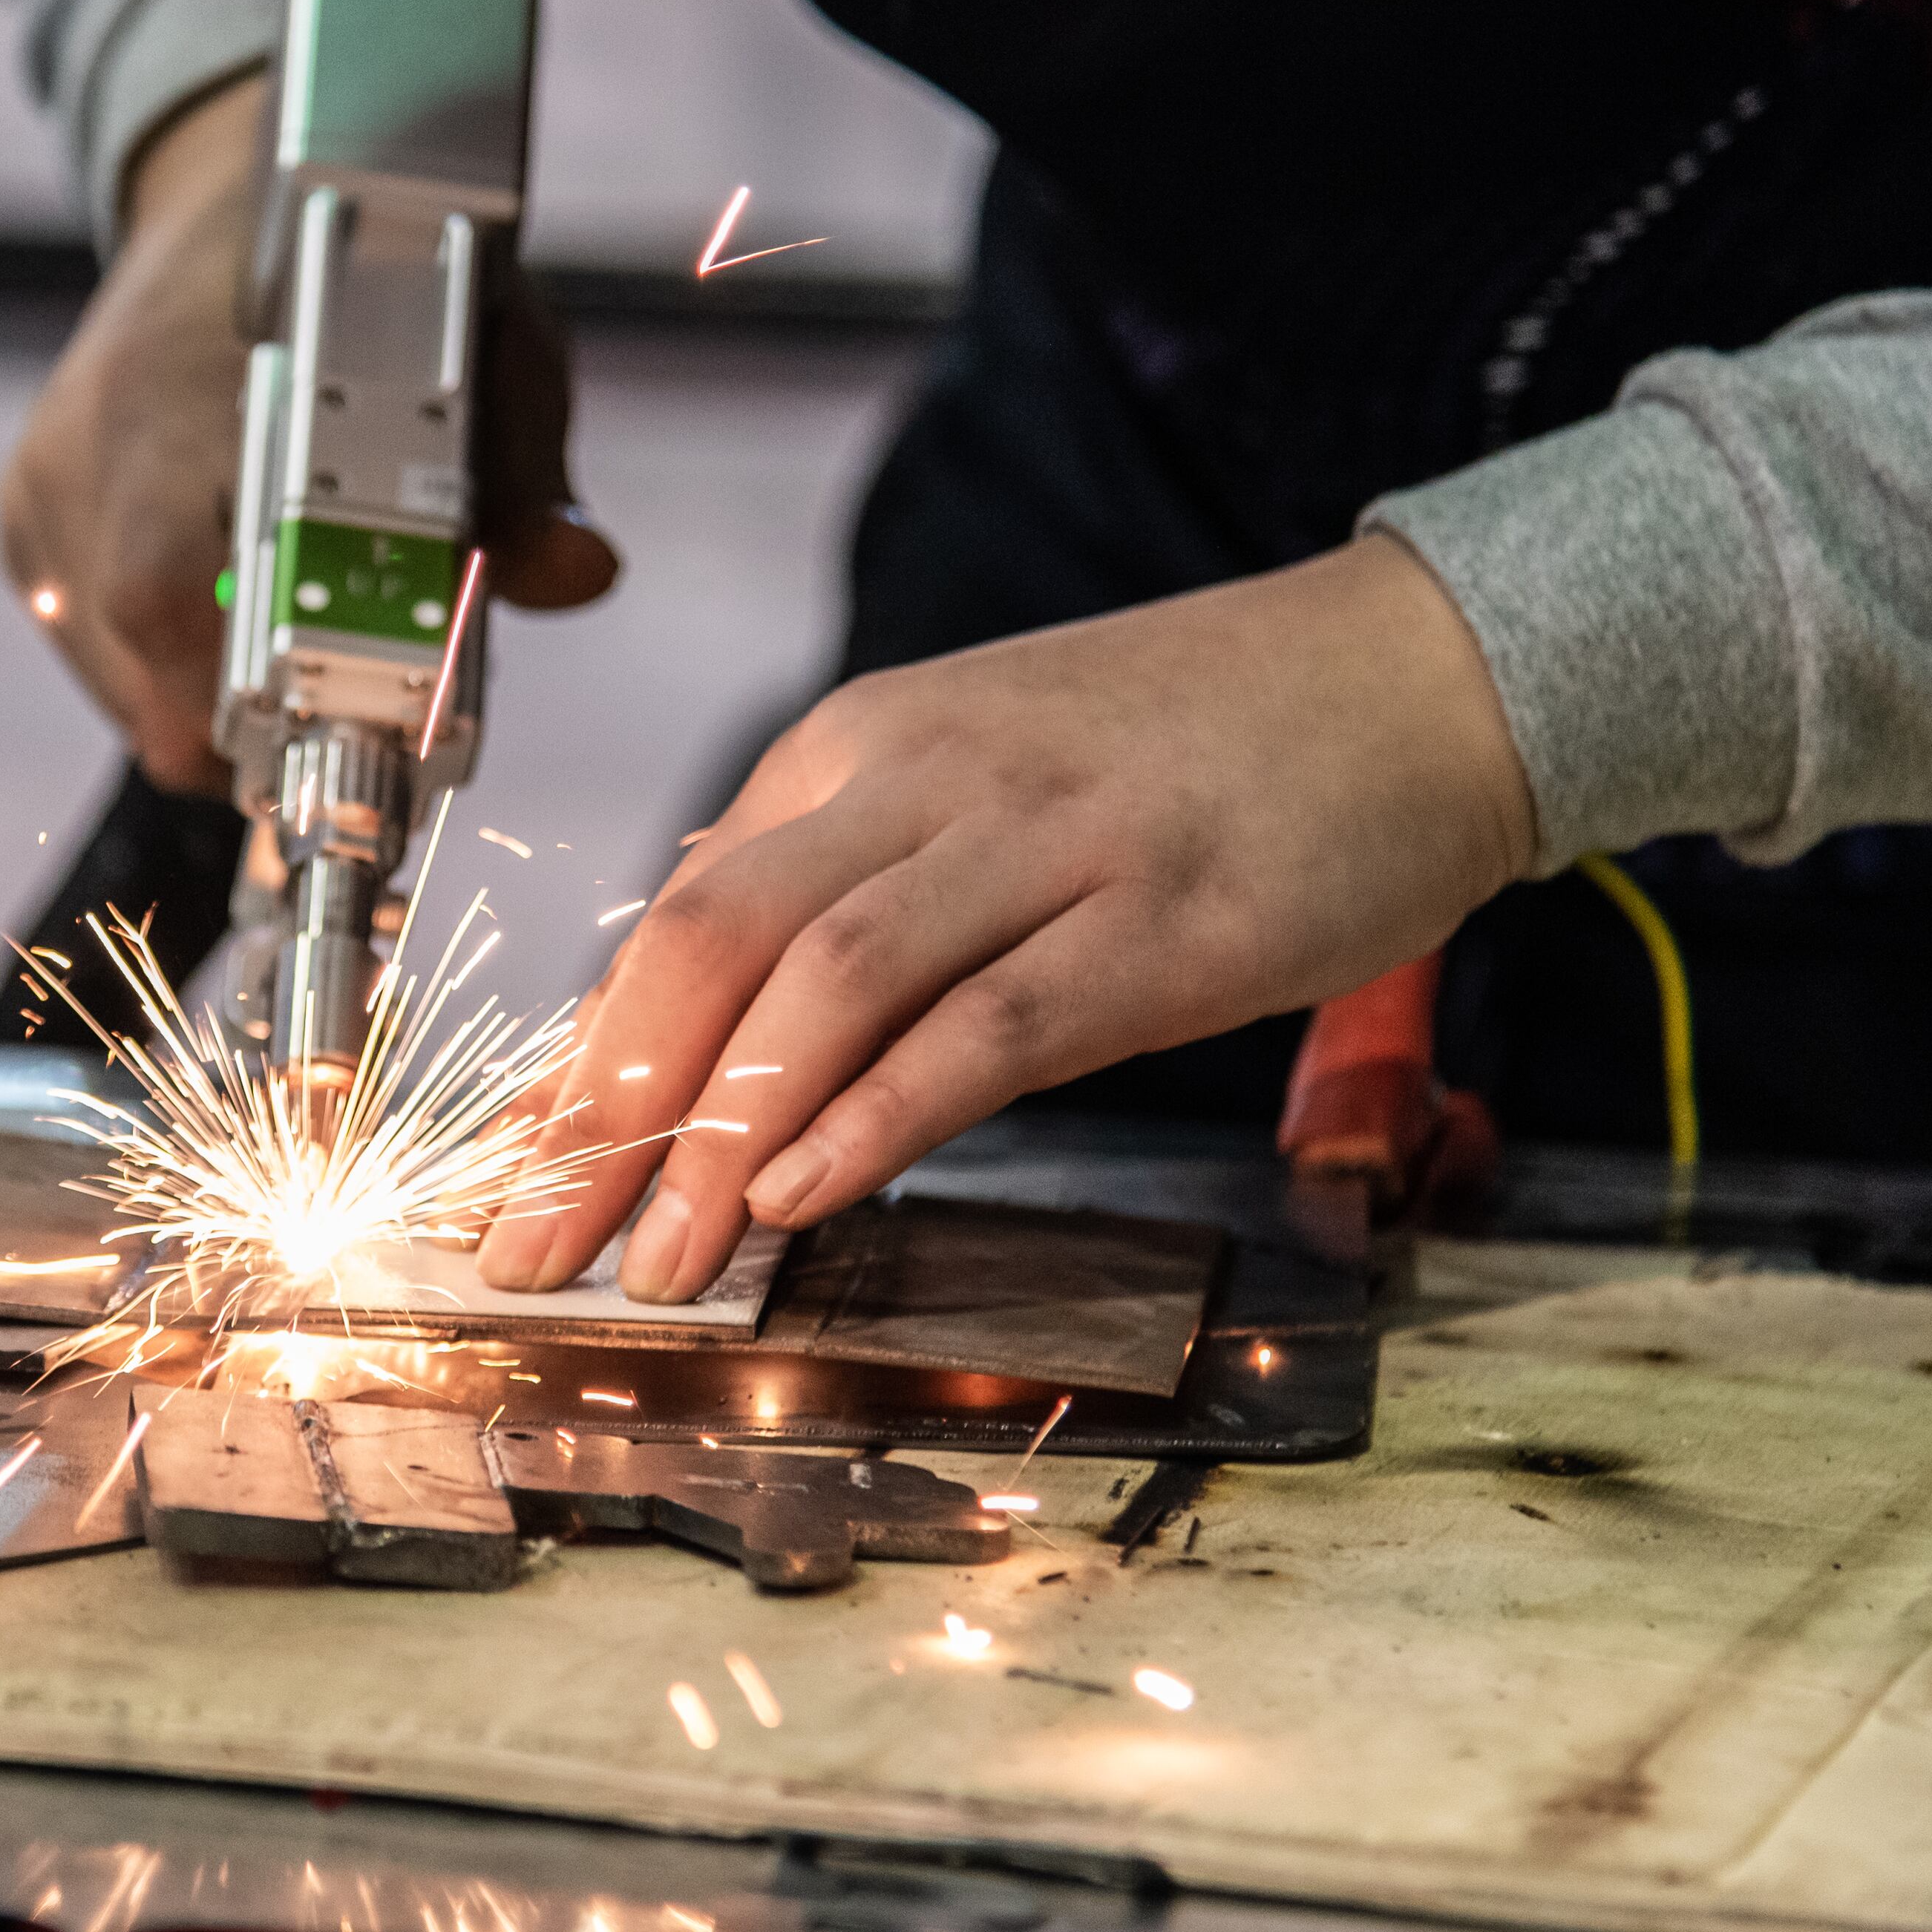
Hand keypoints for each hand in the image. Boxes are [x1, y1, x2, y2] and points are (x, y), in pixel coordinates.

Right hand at [0, 72, 617, 793]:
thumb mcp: (483, 343)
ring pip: (119, 672)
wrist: (225, 205)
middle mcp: (90, 428)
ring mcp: (44, 481)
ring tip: (307, 637)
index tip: (346, 723)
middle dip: (259, 710)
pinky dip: (176, 664)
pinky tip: (241, 609)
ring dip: (222, 692)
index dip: (250, 680)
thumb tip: (575, 572)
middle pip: (141, 648)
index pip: (166, 580)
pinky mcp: (26, 525)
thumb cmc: (366, 271)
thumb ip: (526, 471)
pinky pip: (94, 649)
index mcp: (188, 372)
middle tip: (356, 708)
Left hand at [472, 535, 1539, 1299]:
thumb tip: (689, 976)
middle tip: (537, 1244)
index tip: (512, 1180)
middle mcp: (931, 780)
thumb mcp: (977, 775)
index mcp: (867, 746)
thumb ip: (839, 870)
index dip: (583, 1058)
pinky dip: (883, 1112)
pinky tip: (808, 1195)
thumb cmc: (1191, 746)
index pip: (678, 910)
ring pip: (829, 983)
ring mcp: (1051, 846)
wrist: (1419, 671)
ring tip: (661, 1259)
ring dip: (725, 1136)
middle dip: (609, 1110)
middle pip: (714, 942)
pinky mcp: (1165, 922)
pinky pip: (990, 1023)